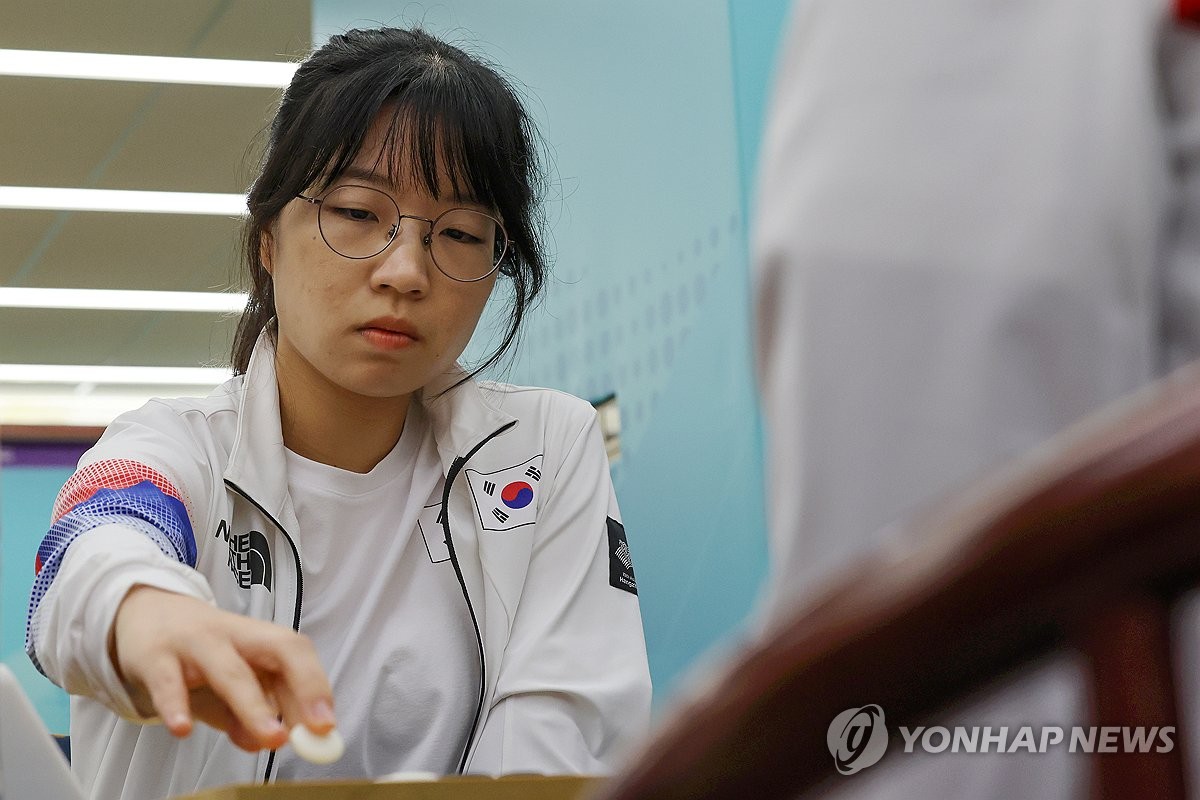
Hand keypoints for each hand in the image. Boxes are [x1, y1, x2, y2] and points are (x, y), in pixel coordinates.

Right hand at [110, 585, 335, 751]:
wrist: (145, 613)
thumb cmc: (201, 652)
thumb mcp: (231, 681)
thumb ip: (248, 714)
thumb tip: (266, 742)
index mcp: (260, 639)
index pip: (297, 653)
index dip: (315, 686)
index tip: (326, 725)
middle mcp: (234, 636)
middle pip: (277, 654)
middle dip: (300, 690)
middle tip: (311, 731)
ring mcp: (195, 643)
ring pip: (229, 671)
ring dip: (253, 705)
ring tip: (270, 738)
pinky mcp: (155, 656)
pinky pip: (168, 682)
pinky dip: (175, 705)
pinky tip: (182, 728)